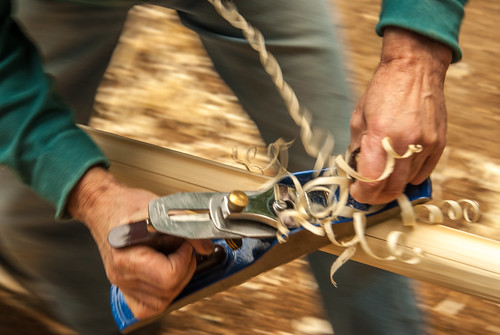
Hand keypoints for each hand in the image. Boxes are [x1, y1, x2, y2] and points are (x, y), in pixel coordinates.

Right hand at [67, 167, 213, 318]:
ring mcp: (122, 283)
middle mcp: (122, 274)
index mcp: (126, 255)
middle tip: (183, 250)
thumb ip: (187, 228)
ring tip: (174, 261)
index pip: (168, 276)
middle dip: (184, 269)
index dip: (184, 259)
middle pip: (167, 291)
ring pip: (160, 302)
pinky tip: (166, 277)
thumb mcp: (160, 210)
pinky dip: (162, 295)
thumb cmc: (127, 205)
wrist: (104, 206)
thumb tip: (206, 247)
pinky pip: (147, 306)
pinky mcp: (125, 286)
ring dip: (176, 282)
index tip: (185, 244)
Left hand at [349, 27, 451, 203]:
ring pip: (407, 183)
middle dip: (376, 197)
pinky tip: (400, 164)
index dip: (361, 194)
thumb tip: (356, 171)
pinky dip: (409, 175)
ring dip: (393, 184)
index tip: (356, 193)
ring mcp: (426, 145)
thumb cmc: (384, 90)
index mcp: (381, 135)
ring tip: (383, 171)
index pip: (371, 182)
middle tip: (367, 193)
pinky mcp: (439, 144)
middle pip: (392, 189)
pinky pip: (424, 173)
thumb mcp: (359, 118)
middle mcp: (406, 143)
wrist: (415, 69)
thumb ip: (356, 148)